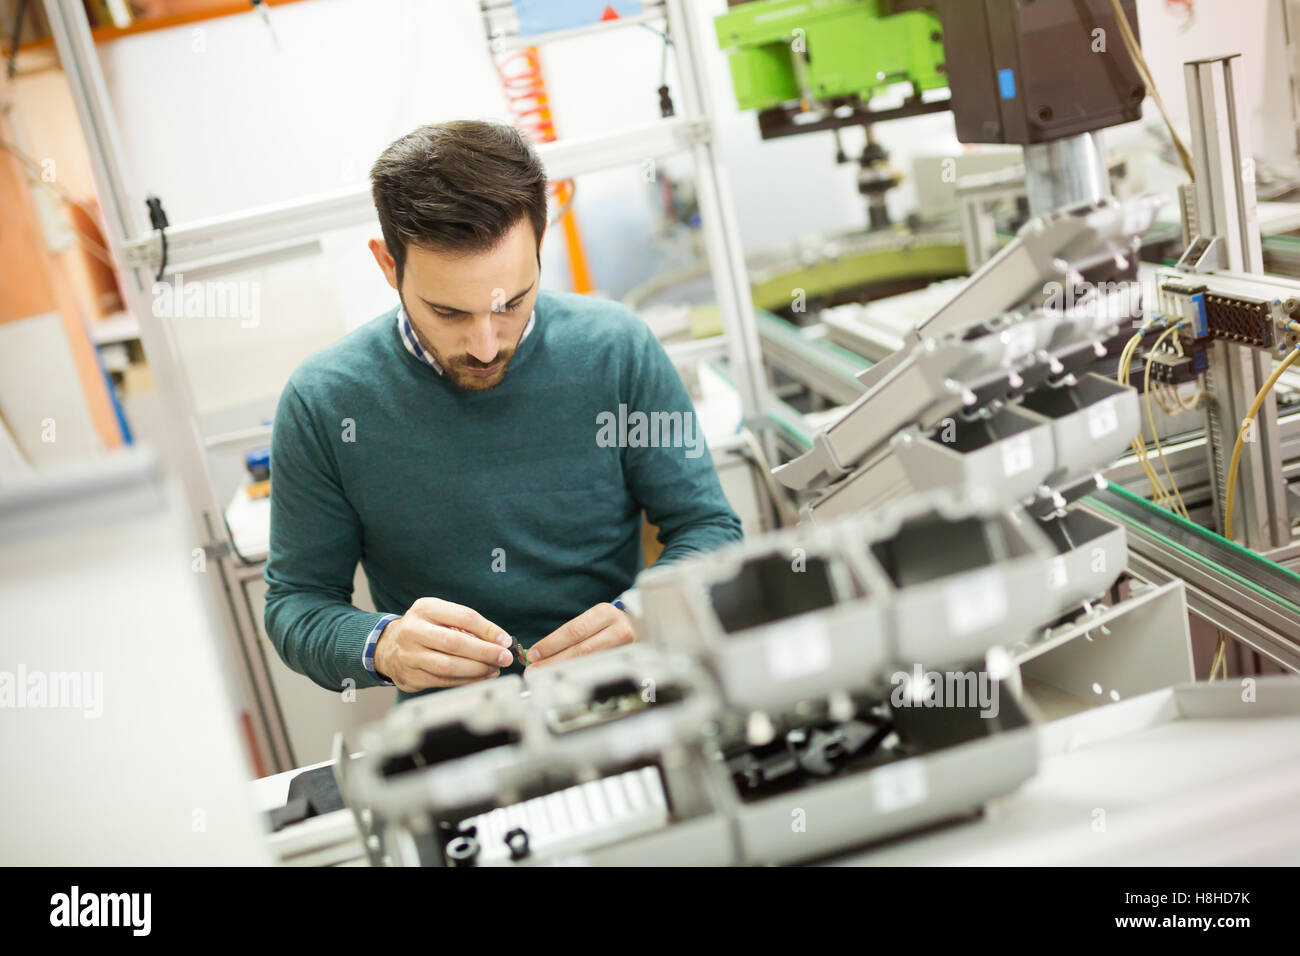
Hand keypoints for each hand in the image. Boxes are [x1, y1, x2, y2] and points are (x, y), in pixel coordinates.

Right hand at [374, 598, 514, 692]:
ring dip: (477, 670)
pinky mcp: (410, 676)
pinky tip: (481, 678)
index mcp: (425, 608)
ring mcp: (409, 655)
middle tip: (504, 658)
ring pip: (448, 666)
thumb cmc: (426, 629)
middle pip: (455, 643)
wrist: (389, 647)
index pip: (463, 617)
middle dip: (485, 652)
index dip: (488, 630)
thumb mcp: (441, 616)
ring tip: (494, 669)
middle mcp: (413, 630)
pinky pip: (443, 681)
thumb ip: (468, 626)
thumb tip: (500, 642)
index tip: (505, 641)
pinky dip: (466, 681)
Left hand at [527, 603, 634, 668]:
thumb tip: (540, 653)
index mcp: (604, 613)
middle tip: (534, 670)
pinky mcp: (626, 661)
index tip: (534, 654)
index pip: (573, 630)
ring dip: (563, 669)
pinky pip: (598, 670)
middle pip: (581, 649)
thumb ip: (570, 634)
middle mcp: (618, 628)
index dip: (552, 643)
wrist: (637, 627)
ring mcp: (625, 647)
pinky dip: (578, 675)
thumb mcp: (592, 620)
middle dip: (554, 661)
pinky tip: (565, 678)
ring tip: (545, 675)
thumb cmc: (607, 625)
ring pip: (590, 662)